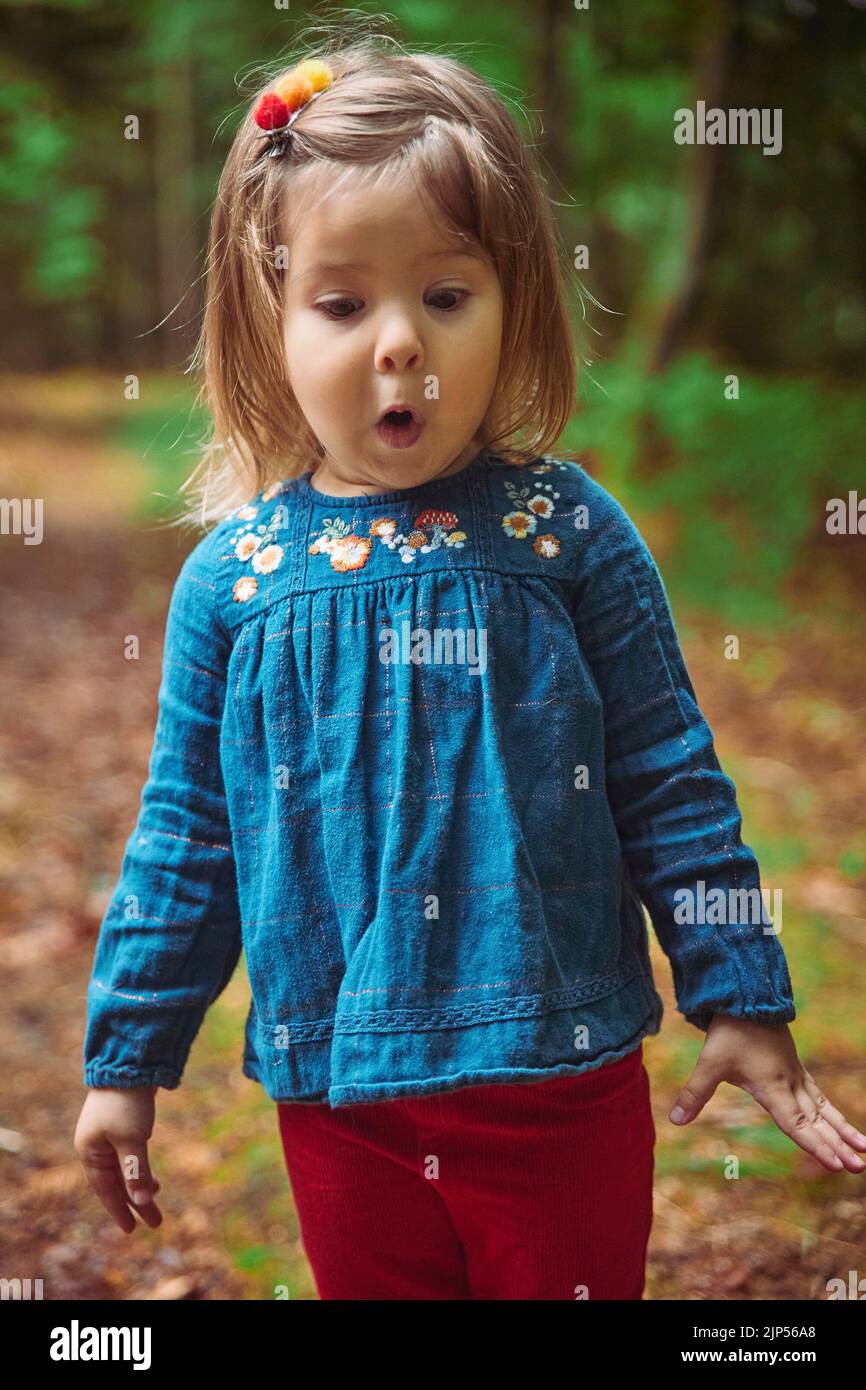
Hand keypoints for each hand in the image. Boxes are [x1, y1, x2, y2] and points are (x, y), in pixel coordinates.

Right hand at [74, 1086, 162, 1231]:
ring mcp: (108, 1133)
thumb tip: (142, 1202)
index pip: (106, 1189)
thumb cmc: (126, 1102)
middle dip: (136, 1201)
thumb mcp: (132, 1140)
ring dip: (140, 1183)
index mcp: (90, 1151)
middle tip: (156, 1222)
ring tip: (158, 1195)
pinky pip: (130, 1154)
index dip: (120, 1210)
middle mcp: (96, 1145)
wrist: (130, 1062)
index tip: (133, 1230)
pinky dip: (140, 1166)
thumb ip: (136, 1171)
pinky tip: (150, 1172)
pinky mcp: (122, 1123)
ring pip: (124, 1168)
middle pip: (116, 1181)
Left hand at [668, 1015, 865, 1173]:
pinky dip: (832, 1111)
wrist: (746, 996)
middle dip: (838, 1145)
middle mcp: (790, 1083)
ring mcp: (795, 1074)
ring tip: (865, 1150)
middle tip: (860, 1169)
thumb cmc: (729, 1031)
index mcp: (773, 1087)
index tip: (838, 1165)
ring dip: (843, 1129)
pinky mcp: (794, 1066)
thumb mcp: (709, 1063)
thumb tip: (674, 1121)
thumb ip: (695, 1094)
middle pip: (817, 1121)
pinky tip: (839, 1121)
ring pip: (824, 1108)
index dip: (817, 1147)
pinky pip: (819, 1094)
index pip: (797, 1125)